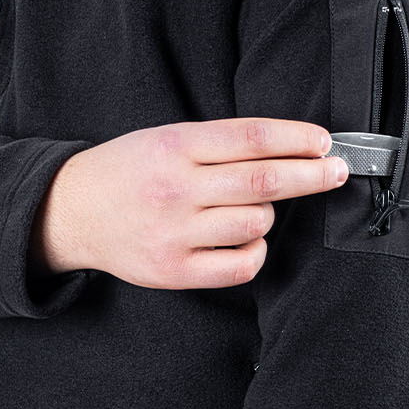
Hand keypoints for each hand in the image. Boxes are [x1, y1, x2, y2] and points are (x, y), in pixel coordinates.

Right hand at [30, 118, 346, 288]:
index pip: (251, 138)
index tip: (324, 141)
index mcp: (175, 146)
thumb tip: (288, 148)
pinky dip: (256, 251)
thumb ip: (218, 143)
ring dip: (269, 214)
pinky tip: (248, 239)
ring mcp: (174, 233)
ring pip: (254, 222)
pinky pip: (240, 265)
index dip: (296, 139)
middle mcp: (175, 189)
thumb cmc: (128, 171)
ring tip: (256, 208)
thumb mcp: (164, 138)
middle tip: (336, 170)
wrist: (72, 212)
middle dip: (310, 175)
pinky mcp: (174, 270)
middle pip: (263, 181)